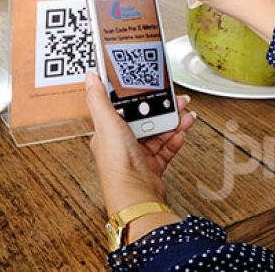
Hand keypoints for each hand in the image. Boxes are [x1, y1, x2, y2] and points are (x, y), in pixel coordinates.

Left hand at [85, 74, 191, 242]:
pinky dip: (175, 138)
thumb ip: (99, 100)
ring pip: (158, 131)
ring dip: (173, 121)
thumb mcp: (107, 125)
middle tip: (176, 100)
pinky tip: (181, 131)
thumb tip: (90, 77)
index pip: (123, 106)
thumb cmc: (118, 166)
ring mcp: (139, 154)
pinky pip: (167, 147)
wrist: (139, 197)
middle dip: (161, 107)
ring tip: (184, 114)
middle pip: (145, 117)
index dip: (137, 95)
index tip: (149, 84)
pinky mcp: (153, 165)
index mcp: (108, 132)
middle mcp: (122, 143)